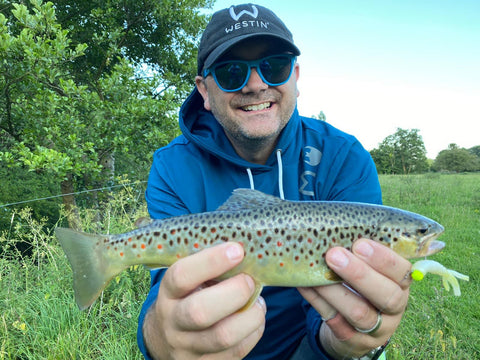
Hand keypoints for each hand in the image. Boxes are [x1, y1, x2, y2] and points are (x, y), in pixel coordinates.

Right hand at [142, 242, 266, 359]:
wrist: (166, 337)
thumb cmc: (187, 295)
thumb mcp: (187, 277)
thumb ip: (207, 262)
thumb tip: (242, 238)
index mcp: (167, 292)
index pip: (181, 276)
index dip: (211, 261)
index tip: (237, 250)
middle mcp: (173, 322)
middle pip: (200, 312)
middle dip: (235, 292)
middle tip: (250, 280)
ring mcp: (187, 347)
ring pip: (223, 336)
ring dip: (250, 316)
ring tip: (258, 301)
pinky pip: (236, 352)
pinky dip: (254, 332)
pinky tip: (254, 319)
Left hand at [298, 238, 411, 358]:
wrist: (350, 323)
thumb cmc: (358, 281)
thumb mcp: (367, 265)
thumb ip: (362, 248)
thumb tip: (337, 221)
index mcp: (400, 283)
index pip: (403, 271)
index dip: (383, 258)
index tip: (360, 243)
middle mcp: (394, 307)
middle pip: (386, 295)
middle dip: (359, 274)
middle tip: (333, 254)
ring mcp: (375, 328)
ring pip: (358, 312)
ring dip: (334, 289)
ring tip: (315, 271)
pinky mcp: (353, 340)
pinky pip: (334, 321)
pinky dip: (317, 300)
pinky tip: (304, 284)